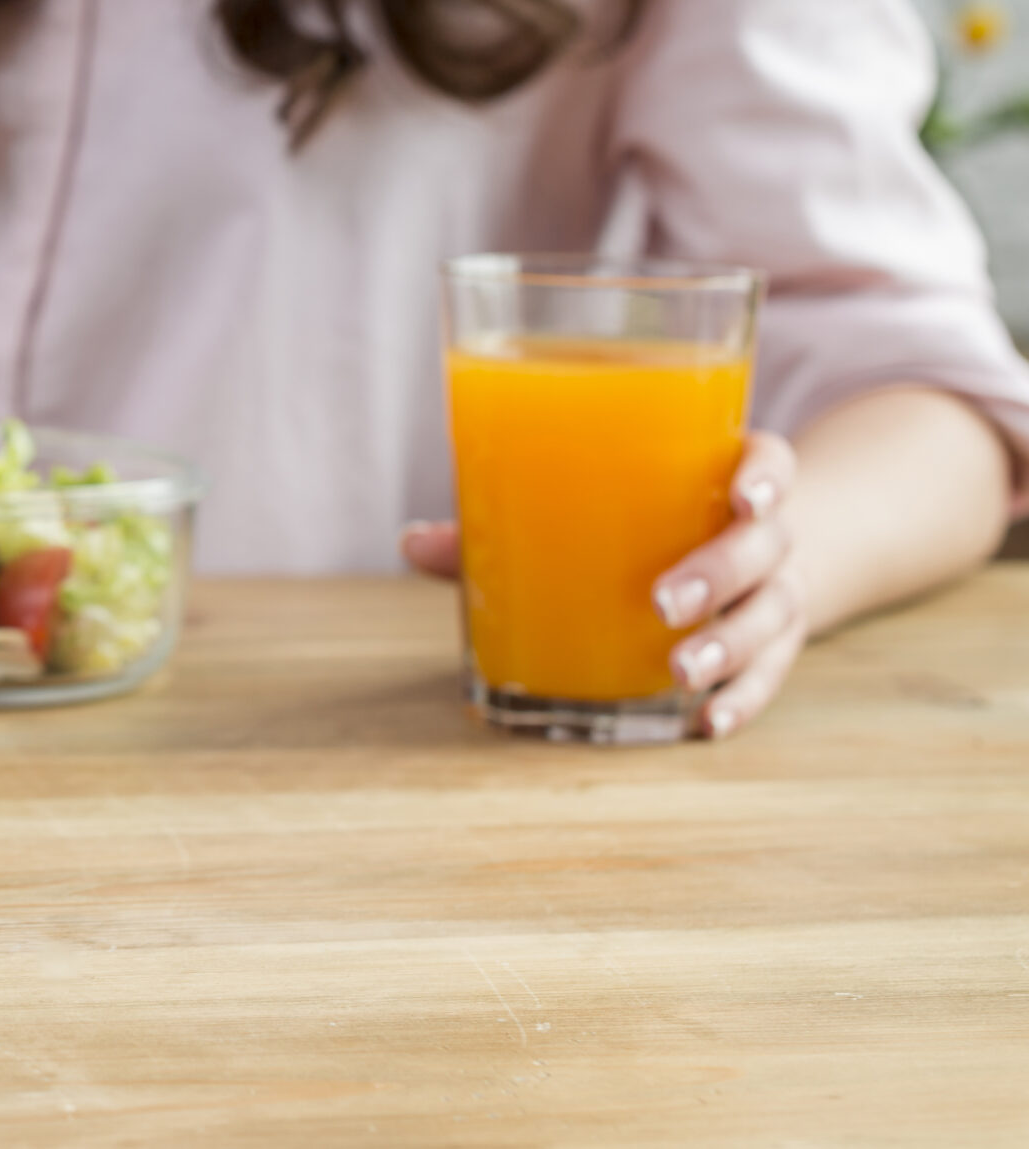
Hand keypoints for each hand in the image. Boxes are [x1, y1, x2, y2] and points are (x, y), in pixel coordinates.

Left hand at [400, 432, 807, 739]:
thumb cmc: (639, 520)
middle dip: (719, 573)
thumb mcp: (586, 509)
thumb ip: (505, 521)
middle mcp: (764, 535)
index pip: (766, 461)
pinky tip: (707, 723)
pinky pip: (769, 675)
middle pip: (764, 546)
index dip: (765, 474)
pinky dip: (741, 700)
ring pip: (770, 614)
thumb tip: (411, 543)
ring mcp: (774, 592)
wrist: (737, 553)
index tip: (745, 495)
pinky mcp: (771, 647)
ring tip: (679, 672)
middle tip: (662, 602)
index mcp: (721, 479)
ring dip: (727, 645)